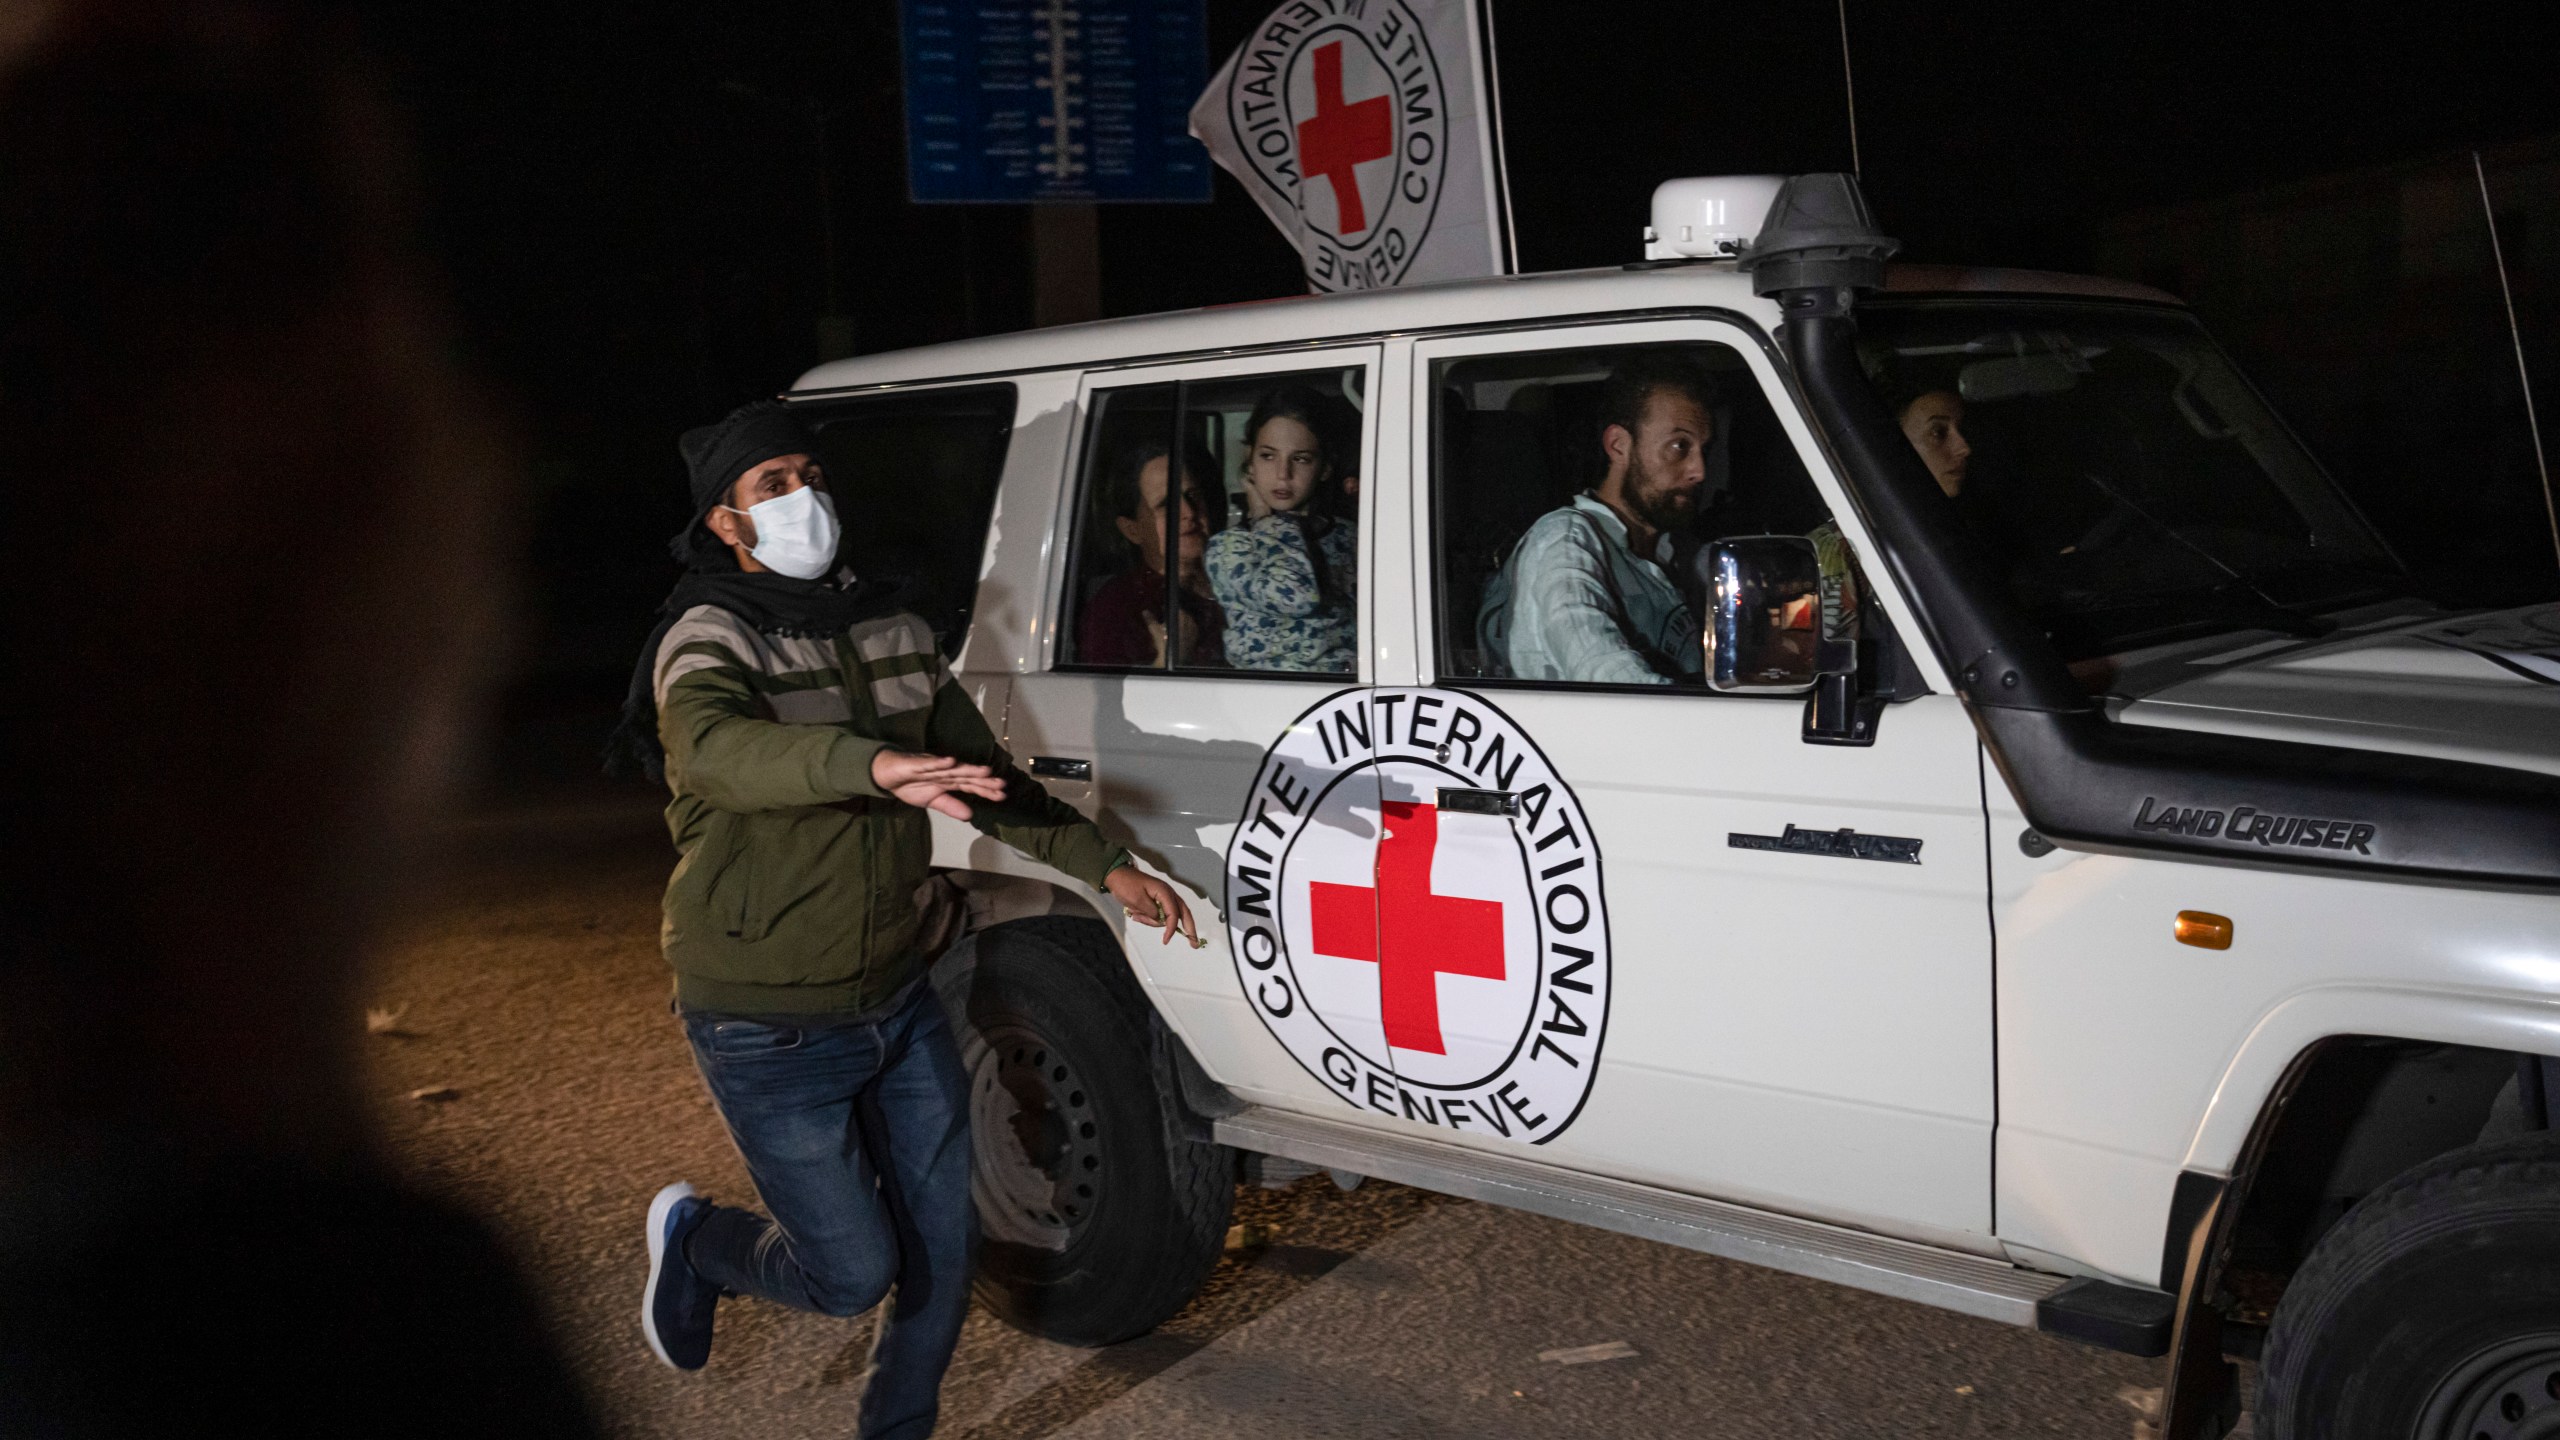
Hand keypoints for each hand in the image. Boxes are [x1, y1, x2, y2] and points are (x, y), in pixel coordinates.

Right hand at [872, 750, 1006, 819]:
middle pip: (966, 777)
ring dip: (968, 769)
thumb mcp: (932, 801)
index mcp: (948, 781)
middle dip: (983, 781)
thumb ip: (950, 806)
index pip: (970, 786)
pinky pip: (928, 763)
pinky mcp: (916, 763)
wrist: (886, 774)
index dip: (985, 791)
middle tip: (1002, 784)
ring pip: (952, 769)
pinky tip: (951, 761)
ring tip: (985, 771)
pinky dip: (939, 762)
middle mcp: (944, 772)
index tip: (1002, 796)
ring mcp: (932, 766)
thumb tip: (970, 816)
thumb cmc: (910, 785)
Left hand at [1104, 866, 1197, 947]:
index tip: (1165, 940)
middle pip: (1184, 913)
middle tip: (1194, 944)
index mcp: (1164, 892)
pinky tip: (1136, 915)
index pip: (1173, 913)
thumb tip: (1161, 920)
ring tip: (1135, 915)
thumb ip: (1151, 912)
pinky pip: (1159, 915)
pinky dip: (1150, 919)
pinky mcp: (1158, 901)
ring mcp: (1164, 898)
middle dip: (1190, 928)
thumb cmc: (1126, 885)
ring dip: (1152, 922)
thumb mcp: (1137, 900)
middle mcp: (1168, 894)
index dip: (1171, 928)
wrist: (1117, 876)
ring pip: (1168, 917)